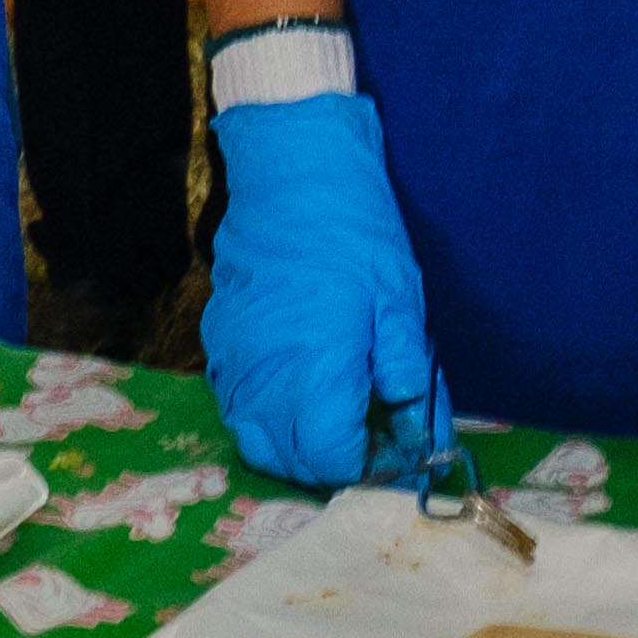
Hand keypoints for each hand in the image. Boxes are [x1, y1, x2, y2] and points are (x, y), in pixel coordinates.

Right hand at [200, 91, 435, 488]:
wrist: (292, 170)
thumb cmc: (356, 232)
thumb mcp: (400, 304)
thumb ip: (408, 380)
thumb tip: (419, 439)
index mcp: (315, 371)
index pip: (333, 459)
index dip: (369, 467)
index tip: (398, 451)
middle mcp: (264, 378)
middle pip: (291, 462)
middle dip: (335, 466)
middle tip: (374, 440)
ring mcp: (232, 361)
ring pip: (256, 440)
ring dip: (297, 448)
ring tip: (339, 420)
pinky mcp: (218, 342)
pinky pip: (238, 406)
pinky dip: (270, 418)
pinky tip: (302, 392)